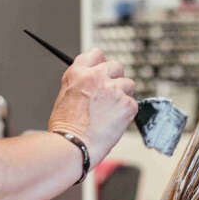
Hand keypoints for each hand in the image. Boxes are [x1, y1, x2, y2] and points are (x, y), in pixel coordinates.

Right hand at [48, 47, 137, 165]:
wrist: (72, 146)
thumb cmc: (65, 129)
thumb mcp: (65, 96)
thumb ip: (82, 84)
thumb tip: (94, 85)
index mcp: (78, 72)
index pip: (96, 54)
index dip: (101, 64)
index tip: (103, 73)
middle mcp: (96, 76)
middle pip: (117, 66)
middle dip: (115, 79)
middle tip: (110, 96)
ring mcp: (114, 89)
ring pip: (128, 84)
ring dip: (123, 96)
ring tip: (110, 113)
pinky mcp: (127, 104)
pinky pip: (133, 104)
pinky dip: (127, 114)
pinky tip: (114, 123)